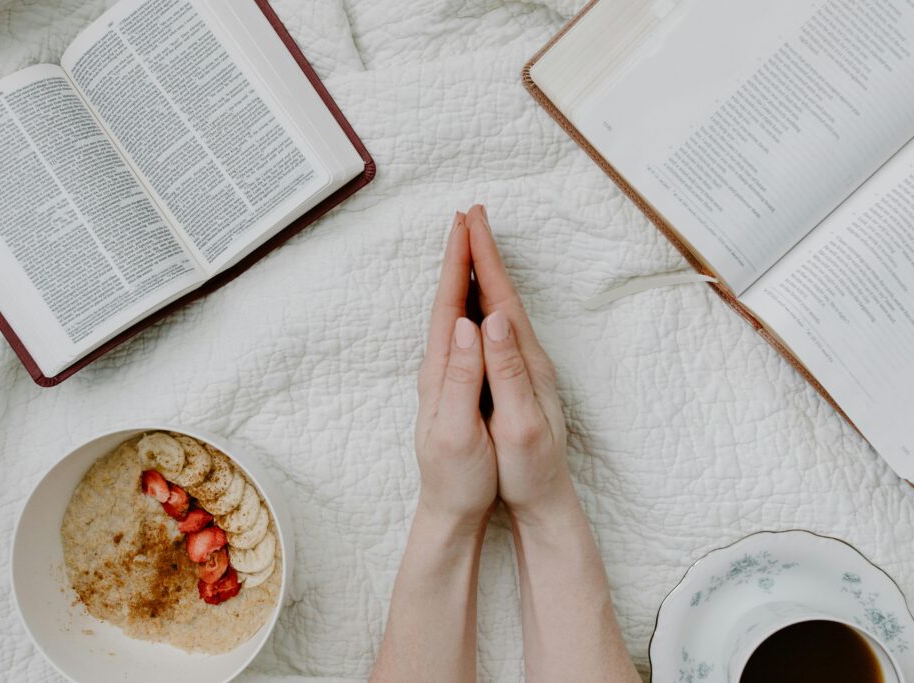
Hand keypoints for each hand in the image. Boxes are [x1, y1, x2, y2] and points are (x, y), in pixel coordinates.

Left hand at [415, 213, 497, 529]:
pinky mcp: (458, 385)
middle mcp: (440, 367)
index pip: (450, 306)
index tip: (466, 225)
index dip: (458, 264)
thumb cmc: (458, 475)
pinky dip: (468, 302)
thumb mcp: (457, 430)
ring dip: (461, 274)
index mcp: (442, 372)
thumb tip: (469, 325)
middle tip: (467, 215)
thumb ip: (462, 378)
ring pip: (454, 311)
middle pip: (449, 300)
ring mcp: (447, 375)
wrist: (450, 508)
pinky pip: (462, 329)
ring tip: (469, 242)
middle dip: (458, 256)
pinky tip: (473, 298)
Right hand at [464, 205, 572, 527]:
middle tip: (469, 214)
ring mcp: (522, 365)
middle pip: (502, 293)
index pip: (501, 299)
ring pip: (499, 306)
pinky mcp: (514, 377)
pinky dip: (483, 300)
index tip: (470, 222)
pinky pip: (495, 325)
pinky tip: (475, 298)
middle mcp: (526, 356)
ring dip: (484, 272)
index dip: (484, 260)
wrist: (546, 497)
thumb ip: (509, 371)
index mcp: (525, 362)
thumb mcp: (521, 424)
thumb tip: (493, 320)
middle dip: (484, 252)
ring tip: (470, 243)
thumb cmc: (530, 468)